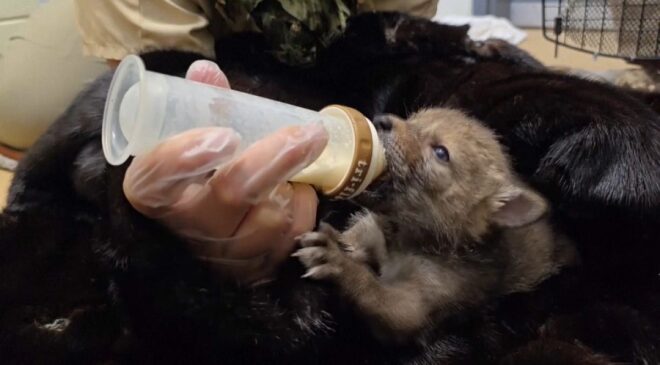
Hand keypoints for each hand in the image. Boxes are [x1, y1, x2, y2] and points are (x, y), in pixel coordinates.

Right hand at [122, 60, 327, 283]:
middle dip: (273, 159)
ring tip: (296, 165)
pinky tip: (298, 194)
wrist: (214, 239)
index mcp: (156, 193)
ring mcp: (224, 255)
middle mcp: (187, 227)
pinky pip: (294, 235)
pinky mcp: (257, 271)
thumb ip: (200, 107)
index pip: (155, 179)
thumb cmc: (202, 178)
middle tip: (309, 134)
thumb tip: (207, 71)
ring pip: (271, 218)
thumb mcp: (194, 142)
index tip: (225, 136)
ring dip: (292, 186)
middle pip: (229, 195)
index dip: (184, 158)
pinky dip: (303, 207)